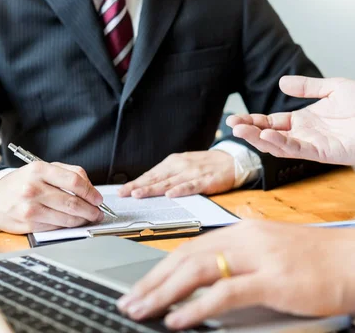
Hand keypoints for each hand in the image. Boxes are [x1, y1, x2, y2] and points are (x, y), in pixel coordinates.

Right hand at [0, 162, 103, 233]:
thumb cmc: (23, 182)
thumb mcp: (43, 169)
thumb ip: (69, 173)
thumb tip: (91, 188)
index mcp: (39, 170)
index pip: (74, 181)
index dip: (91, 192)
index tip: (98, 199)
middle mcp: (33, 188)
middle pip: (72, 202)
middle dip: (90, 210)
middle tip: (98, 212)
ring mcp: (30, 207)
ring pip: (66, 218)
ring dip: (82, 220)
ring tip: (89, 218)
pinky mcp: (28, 224)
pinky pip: (56, 227)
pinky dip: (68, 226)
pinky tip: (72, 222)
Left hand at [117, 220, 354, 329]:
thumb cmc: (321, 260)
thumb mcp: (272, 252)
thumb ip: (241, 260)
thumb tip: (209, 281)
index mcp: (243, 230)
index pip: (190, 247)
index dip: (160, 268)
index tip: (141, 285)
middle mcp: (246, 237)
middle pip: (185, 256)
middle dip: (152, 281)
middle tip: (128, 299)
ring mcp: (260, 256)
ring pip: (197, 271)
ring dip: (163, 293)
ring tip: (141, 309)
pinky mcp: (274, 279)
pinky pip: (225, 292)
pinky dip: (196, 307)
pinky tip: (178, 320)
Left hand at [118, 151, 234, 198]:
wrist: (232, 160)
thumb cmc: (206, 164)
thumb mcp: (184, 164)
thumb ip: (168, 174)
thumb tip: (149, 185)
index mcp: (174, 162)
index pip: (151, 174)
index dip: (136, 182)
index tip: (122, 190)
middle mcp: (181, 166)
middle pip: (156, 178)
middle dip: (138, 186)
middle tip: (124, 194)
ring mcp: (193, 173)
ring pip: (169, 182)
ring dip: (153, 189)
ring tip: (138, 194)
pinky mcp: (205, 181)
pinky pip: (191, 186)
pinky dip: (180, 190)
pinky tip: (170, 195)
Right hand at [228, 76, 354, 167]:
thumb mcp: (333, 88)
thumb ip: (308, 87)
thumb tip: (281, 81)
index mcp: (304, 119)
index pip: (272, 122)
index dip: (254, 121)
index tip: (235, 119)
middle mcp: (305, 134)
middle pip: (270, 135)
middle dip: (250, 131)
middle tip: (231, 126)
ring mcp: (313, 144)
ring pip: (280, 146)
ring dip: (260, 140)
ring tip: (242, 132)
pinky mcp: (325, 153)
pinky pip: (299, 150)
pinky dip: (282, 145)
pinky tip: (269, 137)